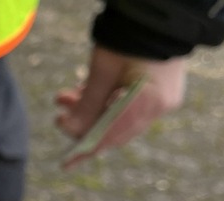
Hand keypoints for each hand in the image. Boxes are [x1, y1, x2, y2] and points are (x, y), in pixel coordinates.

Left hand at [55, 46, 186, 169]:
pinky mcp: (161, 91)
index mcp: (147, 102)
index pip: (111, 137)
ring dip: (91, 110)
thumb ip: (86, 104)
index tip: (66, 163)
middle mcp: (160, 106)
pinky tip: (85, 91)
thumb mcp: (101, 72)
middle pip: (115, 130)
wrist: (160, 13)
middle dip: (84, 124)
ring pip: (120, 117)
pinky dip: (107, 103)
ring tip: (65, 96)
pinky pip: (129, 106)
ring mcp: (164, 99)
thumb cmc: (128, 39)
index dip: (86, 150)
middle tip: (59, 116)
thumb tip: (70, 130)